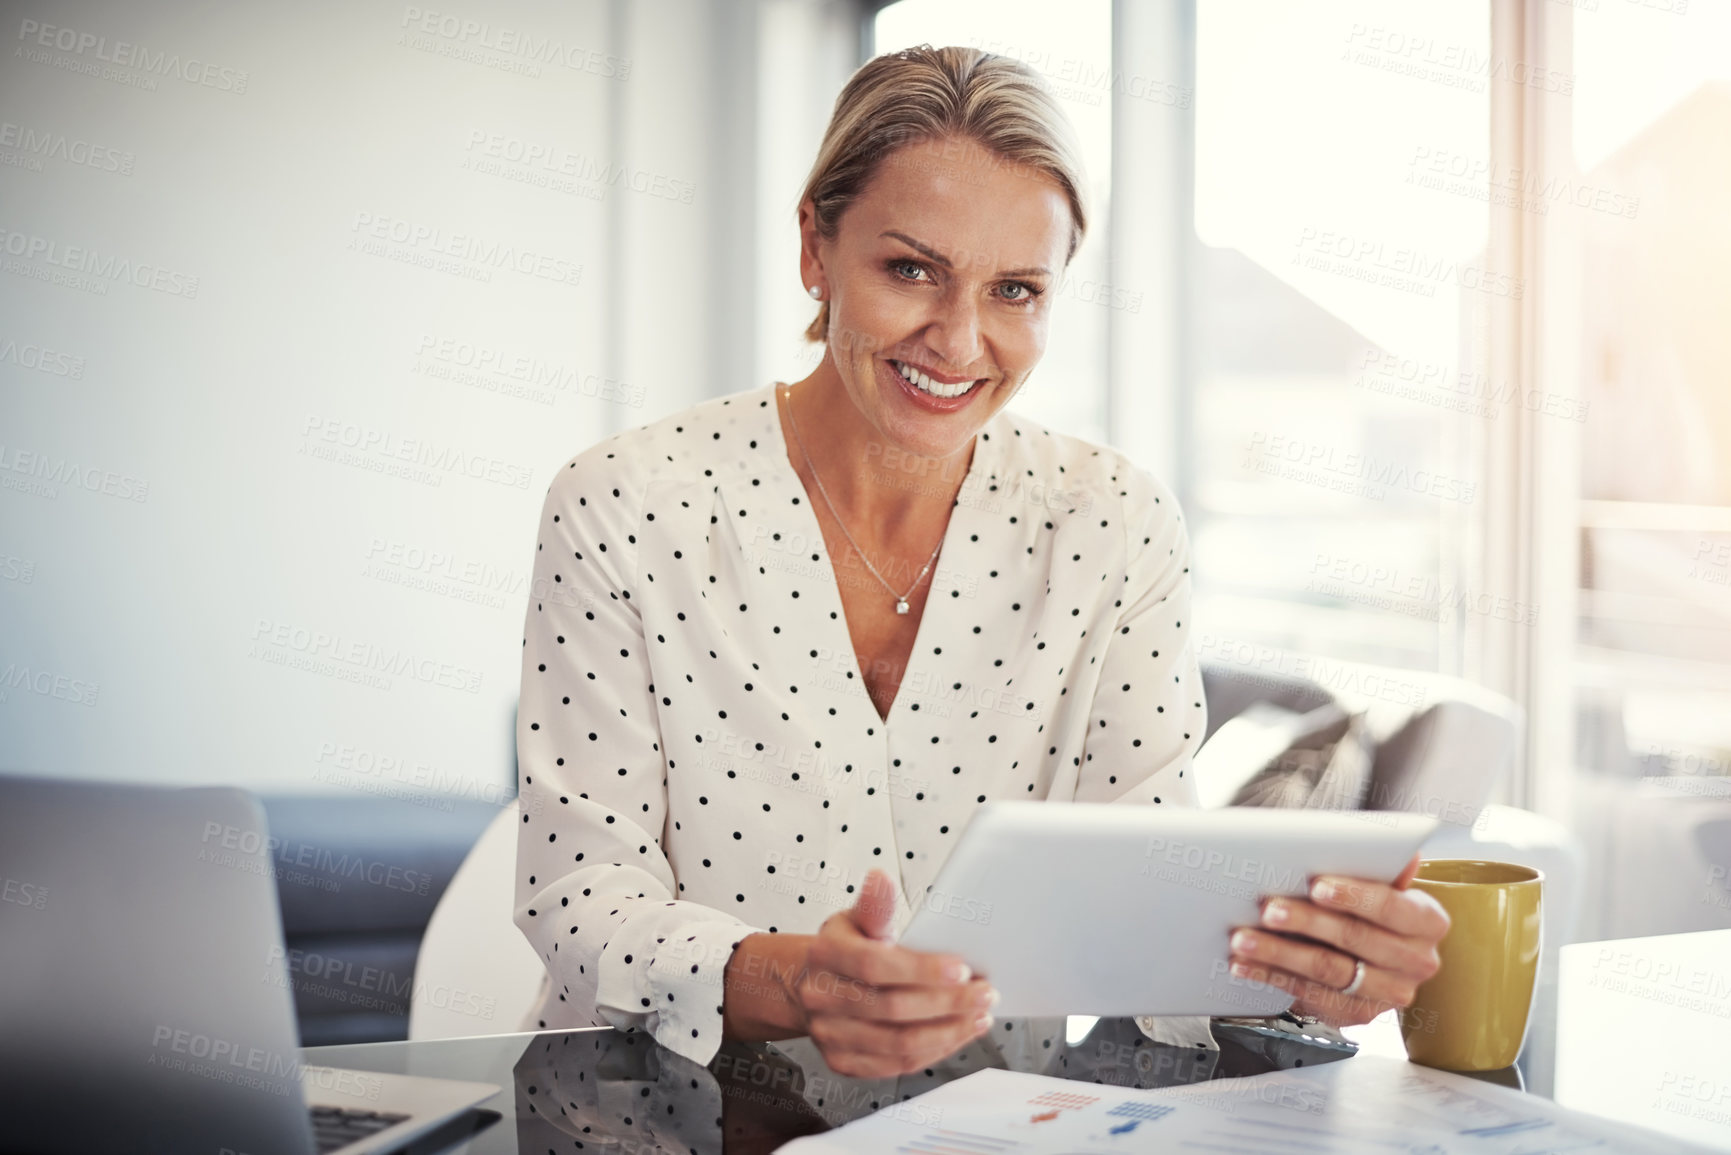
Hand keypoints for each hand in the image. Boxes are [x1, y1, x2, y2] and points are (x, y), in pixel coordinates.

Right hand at [785, 869, 997, 1077]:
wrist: (814, 984)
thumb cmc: (846, 949)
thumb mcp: (857, 919)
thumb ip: (876, 905)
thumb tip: (880, 879)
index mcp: (826, 954)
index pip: (875, 965)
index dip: (922, 970)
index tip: (961, 969)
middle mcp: (821, 997)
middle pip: (892, 1009)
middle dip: (947, 1003)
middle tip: (983, 993)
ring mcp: (829, 1034)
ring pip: (898, 1044)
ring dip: (947, 1032)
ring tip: (978, 1016)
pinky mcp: (842, 1061)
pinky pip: (896, 1066)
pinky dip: (933, 1052)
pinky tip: (955, 1034)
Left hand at [1225, 854, 1448, 1027]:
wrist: (1380, 959)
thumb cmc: (1374, 910)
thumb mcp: (1384, 885)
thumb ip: (1383, 867)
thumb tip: (1404, 850)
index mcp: (1428, 922)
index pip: (1390, 906)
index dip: (1353, 895)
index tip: (1315, 885)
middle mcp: (1417, 961)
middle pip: (1354, 938)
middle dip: (1306, 921)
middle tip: (1267, 909)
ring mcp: (1389, 993)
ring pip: (1327, 969)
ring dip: (1279, 952)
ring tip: (1243, 937)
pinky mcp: (1358, 1013)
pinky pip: (1310, 995)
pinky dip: (1272, 976)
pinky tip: (1245, 964)